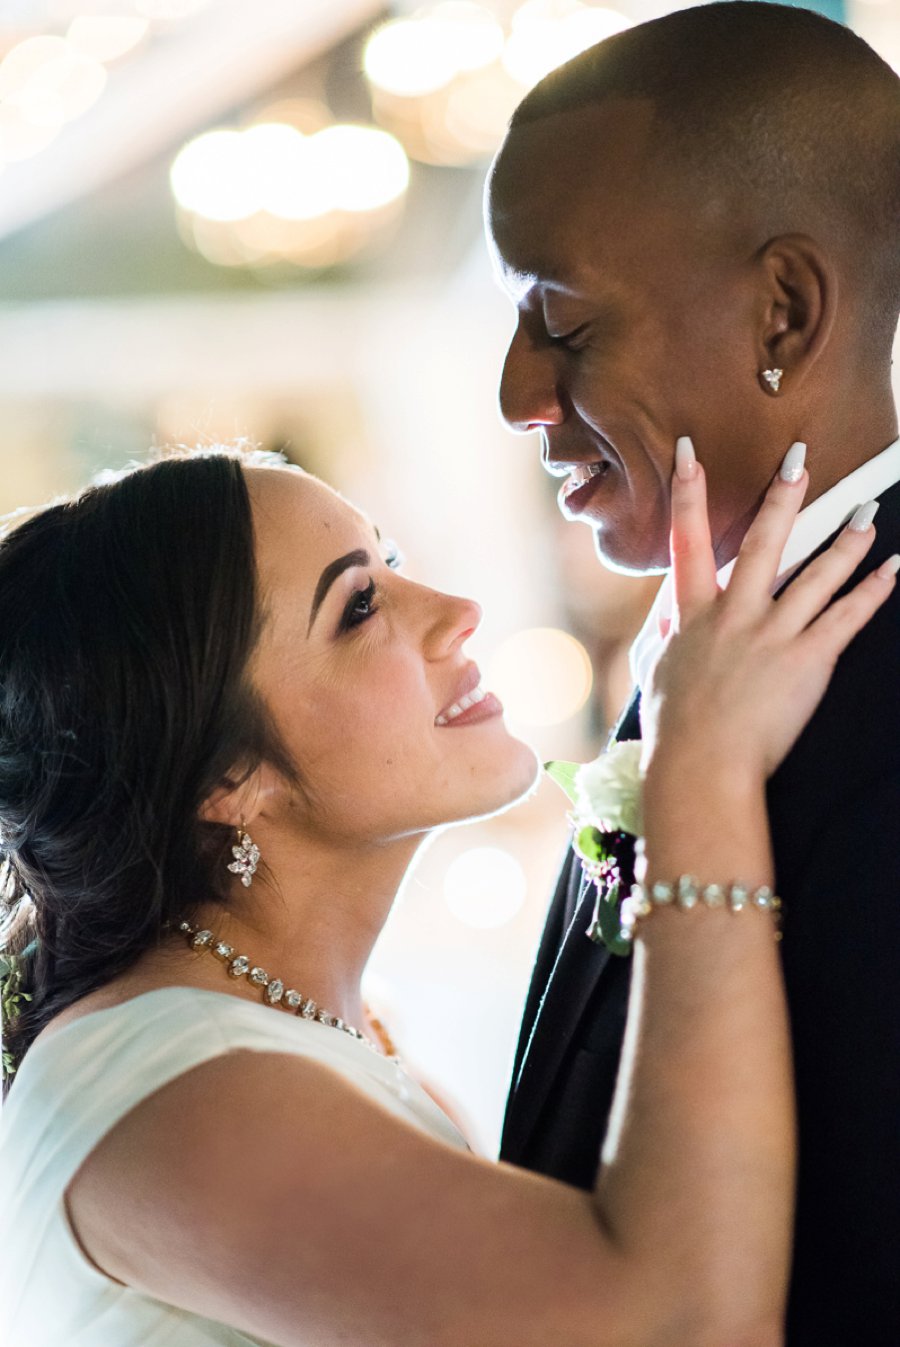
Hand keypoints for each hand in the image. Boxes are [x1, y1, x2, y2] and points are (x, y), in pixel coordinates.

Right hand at [643, 438, 897, 784]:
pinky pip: (847, 618)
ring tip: (868, 513)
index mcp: (693, 615)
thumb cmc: (674, 726)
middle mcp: (735, 615)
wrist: (702, 765)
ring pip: (815, 575)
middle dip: (782, 497)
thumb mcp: (657, 669)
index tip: (690, 452)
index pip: (688, 542)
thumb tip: (671, 607)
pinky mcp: (807, 661)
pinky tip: (892, 568)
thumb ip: (668, 629)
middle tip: (800, 459)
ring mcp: (773, 636)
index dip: (688, 494)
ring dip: (845, 540)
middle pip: (763, 544)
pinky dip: (873, 591)